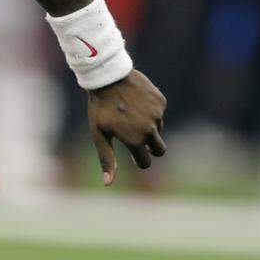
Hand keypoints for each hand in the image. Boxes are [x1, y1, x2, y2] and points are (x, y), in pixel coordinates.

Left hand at [87, 69, 166, 185]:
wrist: (107, 76)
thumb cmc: (99, 107)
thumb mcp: (99, 133)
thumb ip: (106, 158)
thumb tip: (108, 183)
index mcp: (135, 140)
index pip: (146, 162)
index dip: (139, 160)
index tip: (134, 156)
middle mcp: (149, 129)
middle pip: (159, 150)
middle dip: (150, 148)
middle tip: (136, 137)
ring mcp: (157, 114)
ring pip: (158, 129)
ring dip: (148, 127)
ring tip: (129, 114)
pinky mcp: (160, 101)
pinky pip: (158, 112)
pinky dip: (150, 111)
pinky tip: (135, 101)